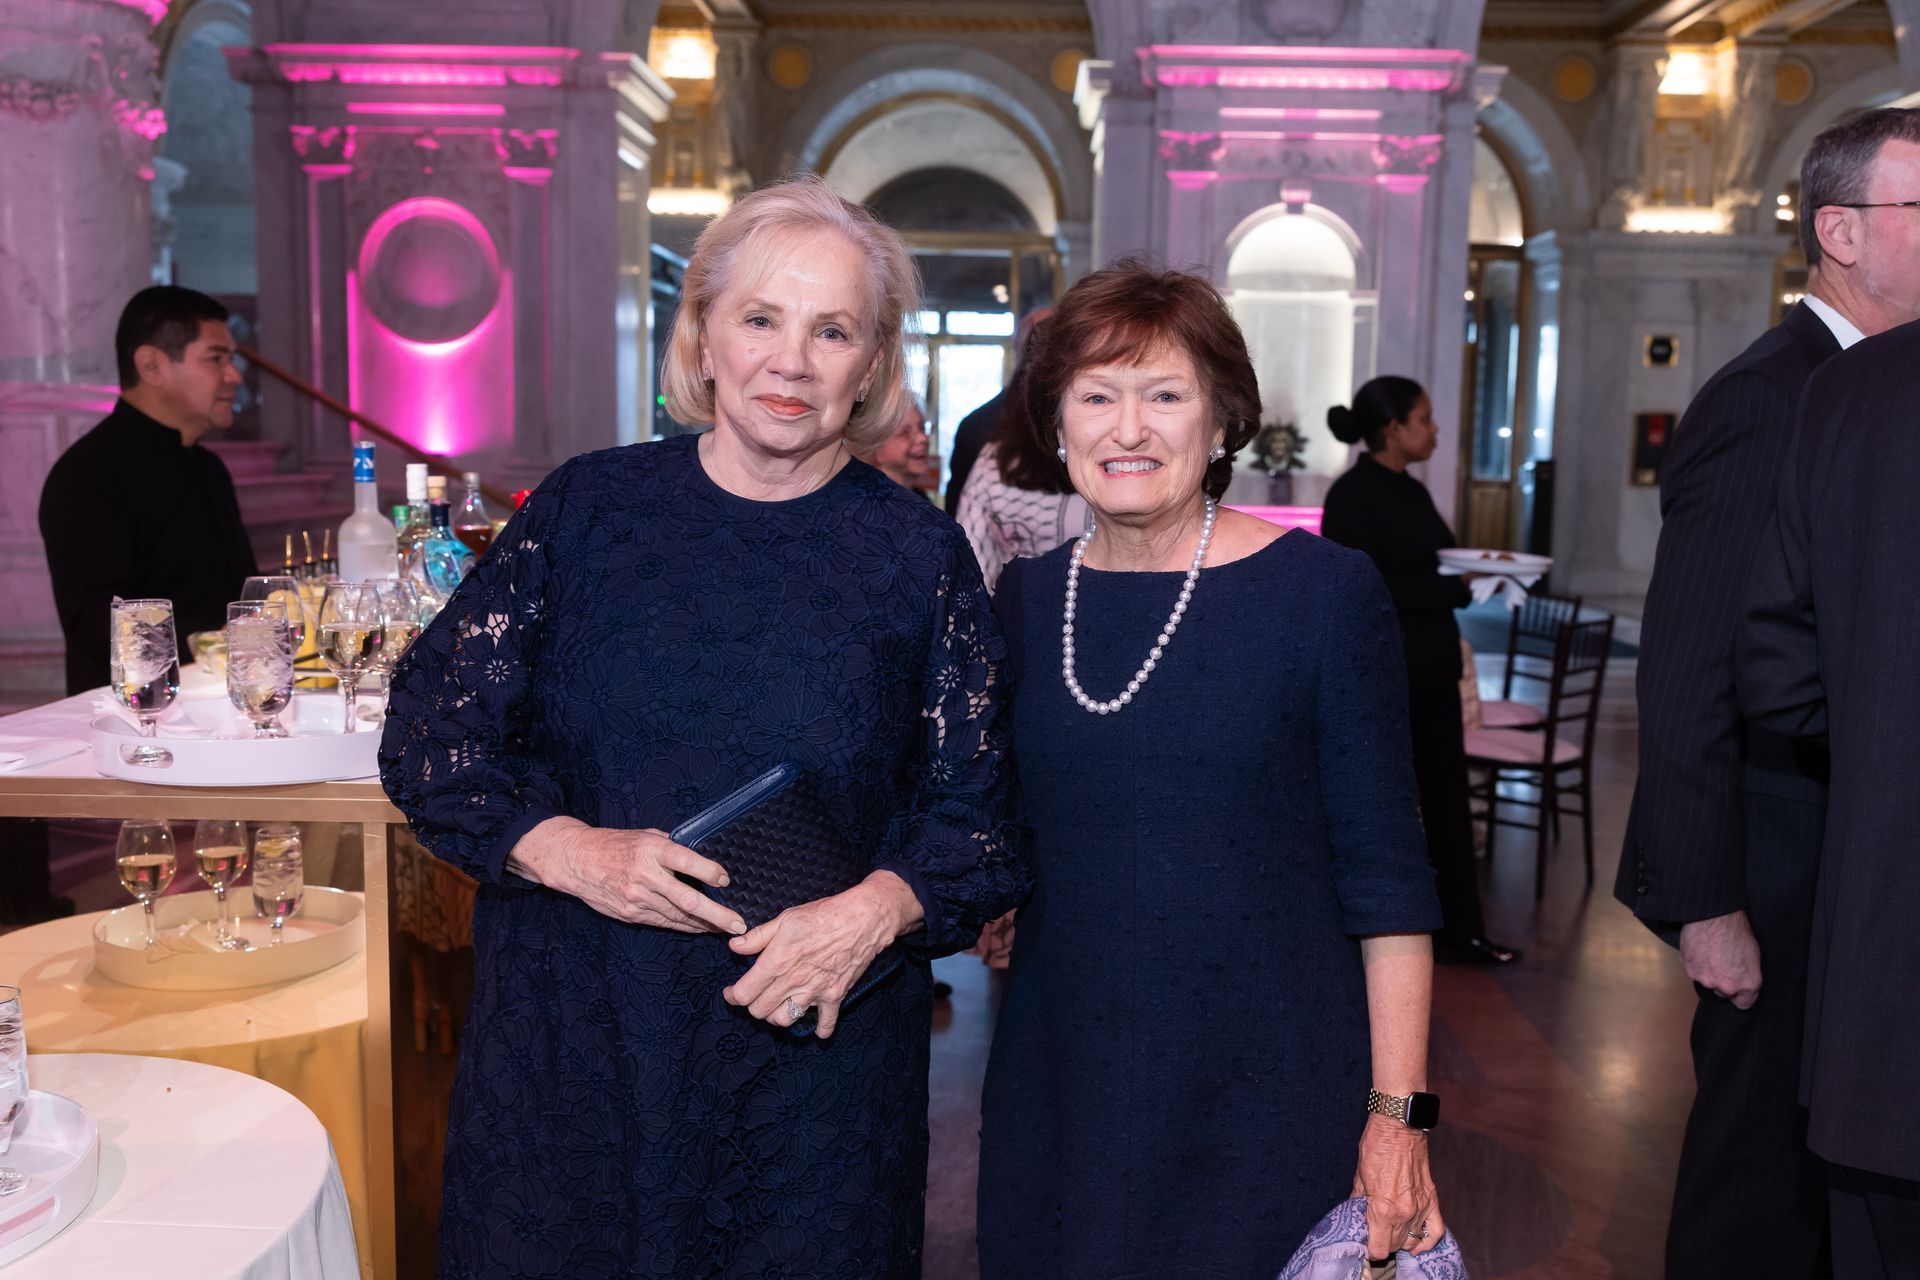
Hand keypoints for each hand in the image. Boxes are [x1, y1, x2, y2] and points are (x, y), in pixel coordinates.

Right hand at [508, 817, 746, 935]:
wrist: (576, 861)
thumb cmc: (614, 844)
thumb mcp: (644, 835)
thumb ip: (671, 846)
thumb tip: (701, 855)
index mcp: (651, 850)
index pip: (686, 861)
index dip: (709, 872)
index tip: (726, 880)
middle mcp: (646, 875)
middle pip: (688, 900)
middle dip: (717, 915)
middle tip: (738, 923)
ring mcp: (637, 898)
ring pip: (678, 917)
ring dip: (704, 925)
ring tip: (726, 929)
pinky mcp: (631, 914)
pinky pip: (664, 922)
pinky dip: (684, 926)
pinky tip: (700, 928)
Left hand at [724, 871, 921, 1037]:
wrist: (863, 919)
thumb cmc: (823, 915)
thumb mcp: (786, 919)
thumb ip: (758, 937)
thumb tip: (734, 946)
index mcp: (776, 961)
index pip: (745, 993)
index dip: (733, 996)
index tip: (732, 992)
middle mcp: (793, 981)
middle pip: (760, 1011)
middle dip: (753, 1006)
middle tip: (755, 996)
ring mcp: (814, 992)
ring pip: (784, 1020)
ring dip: (777, 1017)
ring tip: (778, 1005)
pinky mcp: (834, 996)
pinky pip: (825, 1024)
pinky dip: (820, 1029)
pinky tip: (815, 1027)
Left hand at [1352, 1114, 1443, 1258]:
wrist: (1399, 1126)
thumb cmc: (1376, 1147)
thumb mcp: (1359, 1176)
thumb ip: (1359, 1202)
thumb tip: (1358, 1217)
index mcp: (1382, 1209)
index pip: (1379, 1249)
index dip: (1371, 1250)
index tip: (1367, 1244)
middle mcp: (1404, 1213)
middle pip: (1395, 1245)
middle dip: (1384, 1243)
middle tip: (1376, 1234)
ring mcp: (1420, 1207)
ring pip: (1412, 1240)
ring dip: (1402, 1240)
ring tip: (1392, 1234)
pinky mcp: (1432, 1199)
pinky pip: (1436, 1230)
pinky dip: (1428, 1241)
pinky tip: (1419, 1245)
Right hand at [1679, 909, 1762, 1008]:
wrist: (1714, 916)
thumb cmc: (1736, 930)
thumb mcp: (1753, 955)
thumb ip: (1746, 974)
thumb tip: (1740, 980)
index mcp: (1748, 983)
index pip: (1743, 1004)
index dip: (1739, 995)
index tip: (1736, 986)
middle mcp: (1728, 986)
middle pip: (1723, 993)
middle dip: (1722, 981)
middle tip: (1721, 962)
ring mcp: (1708, 980)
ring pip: (1707, 982)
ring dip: (1707, 972)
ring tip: (1709, 952)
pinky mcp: (1691, 971)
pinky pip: (1694, 972)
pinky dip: (1695, 964)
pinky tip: (1700, 950)